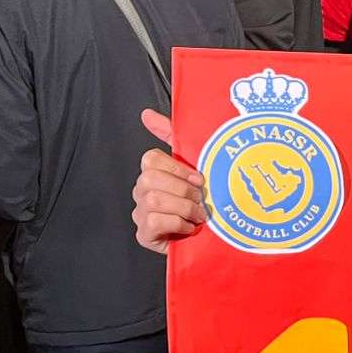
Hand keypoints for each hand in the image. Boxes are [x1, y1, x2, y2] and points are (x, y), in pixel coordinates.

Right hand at [132, 110, 205, 254]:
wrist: (210, 238)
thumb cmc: (201, 202)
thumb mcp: (193, 167)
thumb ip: (172, 136)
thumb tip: (146, 114)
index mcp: (153, 173)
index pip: (150, 159)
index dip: (177, 168)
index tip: (199, 179)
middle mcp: (142, 192)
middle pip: (150, 179)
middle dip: (183, 190)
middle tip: (200, 200)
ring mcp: (141, 213)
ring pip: (153, 200)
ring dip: (183, 208)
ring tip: (199, 215)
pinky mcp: (144, 234)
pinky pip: (153, 222)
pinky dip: (177, 224)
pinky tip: (189, 227)